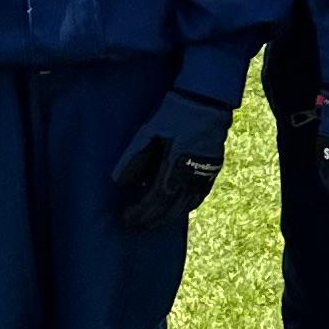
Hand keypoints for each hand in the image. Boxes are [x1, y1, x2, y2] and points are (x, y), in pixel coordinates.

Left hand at [109, 90, 232, 233]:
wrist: (207, 102)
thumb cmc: (174, 114)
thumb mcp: (148, 132)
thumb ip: (134, 158)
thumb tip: (117, 182)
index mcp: (174, 167)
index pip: (155, 200)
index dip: (140, 212)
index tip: (126, 218)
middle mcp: (191, 176)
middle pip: (170, 209)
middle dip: (151, 220)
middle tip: (135, 227)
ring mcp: (204, 175)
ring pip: (185, 207)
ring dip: (167, 218)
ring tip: (152, 224)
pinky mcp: (212, 170)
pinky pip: (198, 197)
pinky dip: (185, 207)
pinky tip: (175, 210)